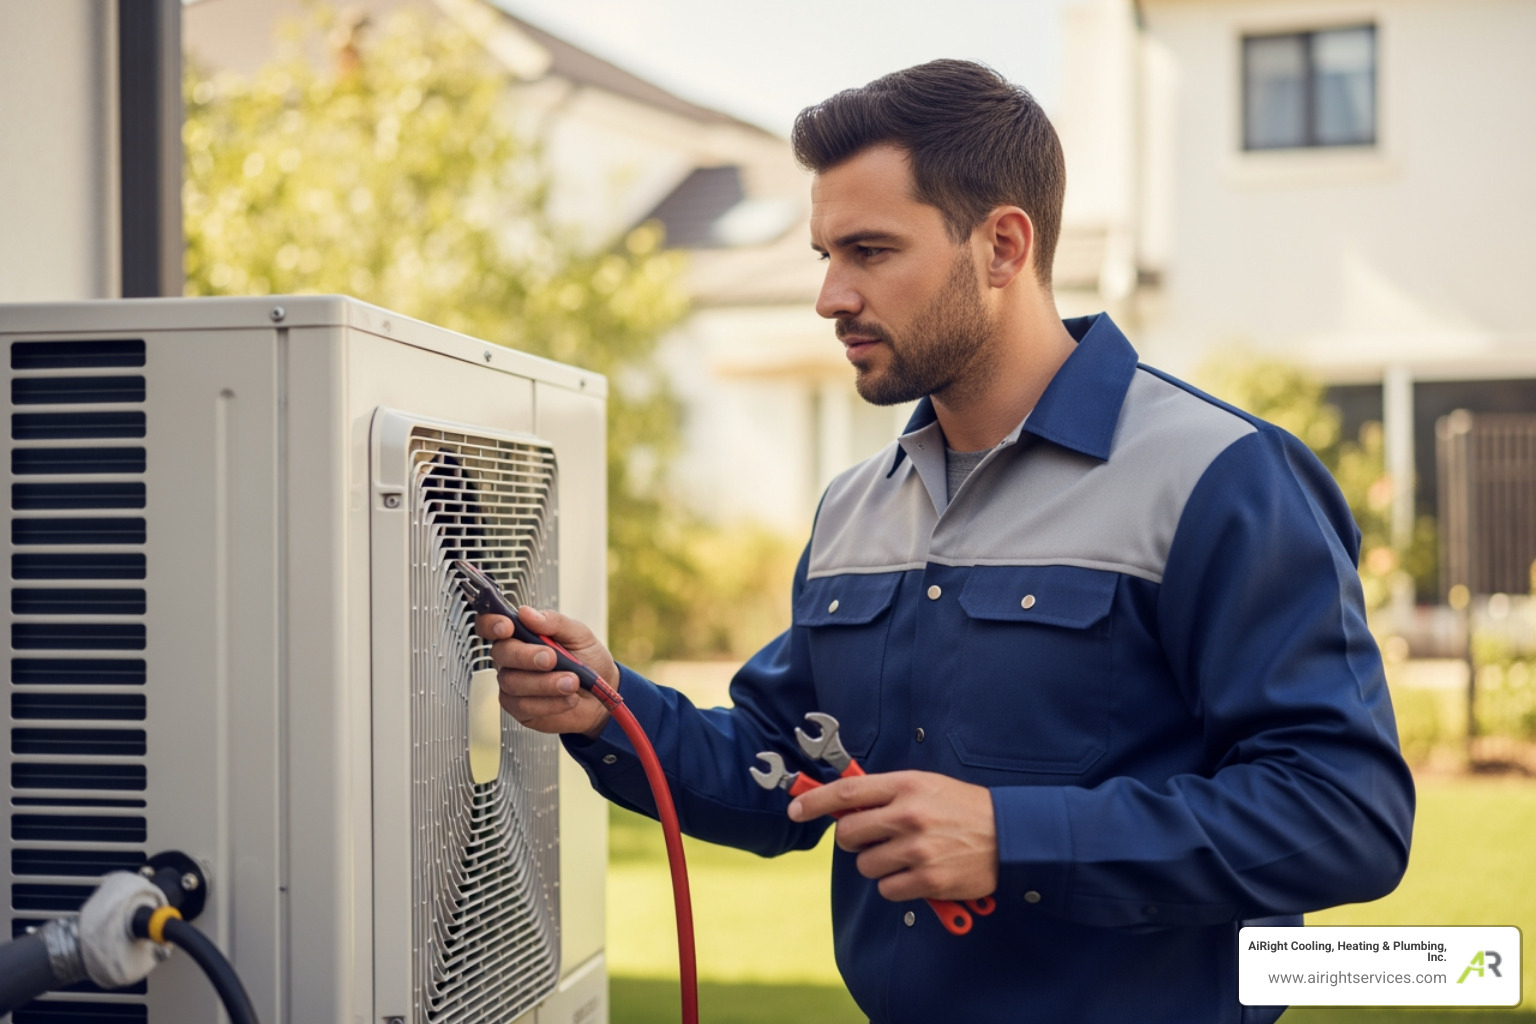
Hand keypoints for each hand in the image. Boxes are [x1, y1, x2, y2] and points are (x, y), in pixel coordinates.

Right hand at [475, 606, 618, 739]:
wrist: (603, 695)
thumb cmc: (588, 661)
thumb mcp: (579, 635)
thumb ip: (554, 622)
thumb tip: (527, 613)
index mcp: (522, 634)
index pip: (491, 625)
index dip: (491, 623)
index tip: (506, 626)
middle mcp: (512, 659)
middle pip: (501, 653)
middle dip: (526, 656)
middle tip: (552, 658)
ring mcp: (514, 684)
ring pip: (512, 682)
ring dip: (545, 683)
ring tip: (572, 681)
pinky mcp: (520, 709)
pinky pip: (524, 706)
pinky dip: (550, 702)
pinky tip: (568, 698)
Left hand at [788, 770, 997, 902]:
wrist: (1010, 835)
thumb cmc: (964, 807)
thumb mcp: (926, 785)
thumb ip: (887, 793)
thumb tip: (845, 805)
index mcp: (906, 786)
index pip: (847, 792)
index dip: (814, 802)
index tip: (796, 809)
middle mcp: (909, 816)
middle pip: (849, 835)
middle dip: (853, 841)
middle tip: (870, 839)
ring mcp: (918, 849)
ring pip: (867, 866)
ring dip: (878, 865)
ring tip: (905, 855)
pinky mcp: (928, 879)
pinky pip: (888, 890)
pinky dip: (897, 885)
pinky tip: (917, 873)